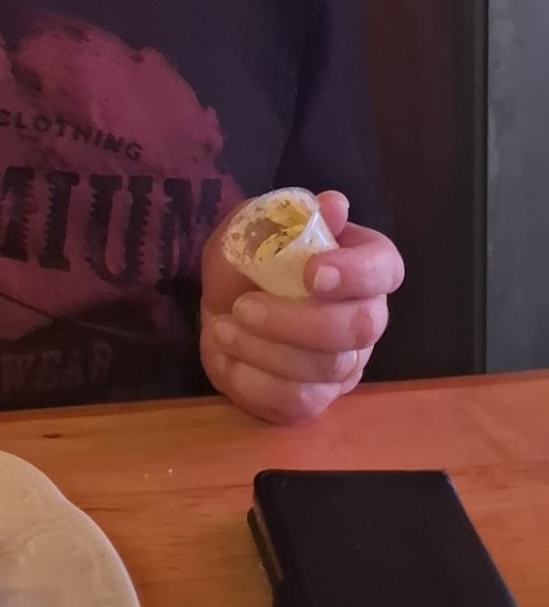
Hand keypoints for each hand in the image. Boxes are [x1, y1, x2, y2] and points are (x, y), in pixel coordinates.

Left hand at [200, 192, 403, 423]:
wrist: (221, 310)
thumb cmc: (248, 263)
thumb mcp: (252, 227)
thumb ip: (287, 214)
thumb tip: (335, 204)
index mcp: (361, 265)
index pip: (385, 268)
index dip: (356, 273)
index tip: (312, 273)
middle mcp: (367, 317)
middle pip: (360, 326)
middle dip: (297, 320)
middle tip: (244, 307)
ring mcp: (347, 364)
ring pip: (327, 367)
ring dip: (264, 348)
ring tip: (224, 327)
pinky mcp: (318, 399)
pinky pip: (299, 401)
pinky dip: (255, 381)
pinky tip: (230, 358)